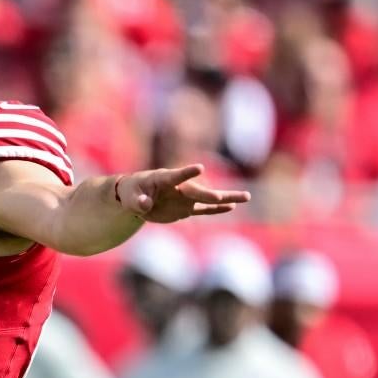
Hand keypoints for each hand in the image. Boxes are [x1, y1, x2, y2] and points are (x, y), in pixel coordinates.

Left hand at [115, 165, 249, 223]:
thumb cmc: (130, 192)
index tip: (200, 168)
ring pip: (208, 198)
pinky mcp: (185, 209)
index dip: (186, 173)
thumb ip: (138, 201)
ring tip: (247, 197)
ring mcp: (184, 198)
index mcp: (163, 179)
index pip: (176, 175)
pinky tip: (232, 207)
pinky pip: (204, 209)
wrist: (135, 196)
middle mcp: (179, 187)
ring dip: (226, 198)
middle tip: (219, 197)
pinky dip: (217, 209)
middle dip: (207, 193)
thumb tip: (145, 205)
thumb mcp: (130, 197)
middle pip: (196, 190)